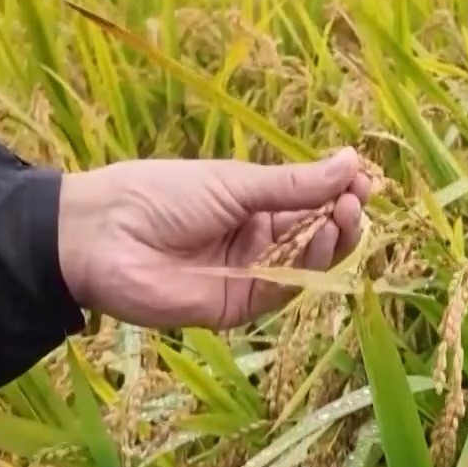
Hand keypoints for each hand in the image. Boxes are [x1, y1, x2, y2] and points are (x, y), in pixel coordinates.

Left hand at [54, 148, 373, 328]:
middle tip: (357, 199)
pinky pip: (281, 292)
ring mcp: (246, 274)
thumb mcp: (233, 183)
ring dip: (330, 241)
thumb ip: (293, 184)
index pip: (308, 201)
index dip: (338, 192)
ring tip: (344, 216)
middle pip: (313, 235)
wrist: (104, 237)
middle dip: (340, 217)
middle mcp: (254, 240)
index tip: (363, 178)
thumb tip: (351, 160)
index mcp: (251, 204)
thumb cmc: (162, 195)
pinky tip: (318, 241)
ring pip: (304, 265)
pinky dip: (305, 270)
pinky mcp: (236, 306)